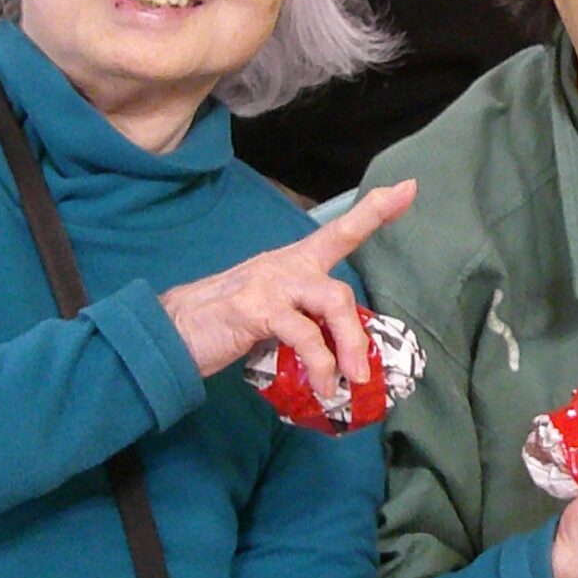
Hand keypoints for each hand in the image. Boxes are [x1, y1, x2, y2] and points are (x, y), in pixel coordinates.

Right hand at [158, 181, 415, 395]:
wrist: (170, 331)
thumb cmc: (222, 323)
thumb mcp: (270, 313)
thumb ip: (303, 317)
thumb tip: (339, 346)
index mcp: (292, 263)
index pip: (339, 230)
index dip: (374, 210)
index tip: (408, 189)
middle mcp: (285, 266)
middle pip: (341, 284)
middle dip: (358, 330)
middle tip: (366, 372)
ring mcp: (270, 284)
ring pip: (332, 302)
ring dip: (348, 346)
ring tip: (351, 382)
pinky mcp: (254, 308)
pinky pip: (303, 335)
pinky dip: (320, 364)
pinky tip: (321, 387)